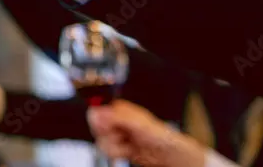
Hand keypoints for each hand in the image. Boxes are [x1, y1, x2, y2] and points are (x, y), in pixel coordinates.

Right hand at [87, 100, 207, 166]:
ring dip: (115, 147)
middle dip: (110, 136)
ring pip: (102, 141)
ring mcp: (117, 134)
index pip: (96, 112)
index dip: (100, 123)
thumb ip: (114, 117)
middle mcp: (115, 120)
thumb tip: (93, 112)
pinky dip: (118, 153)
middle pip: (97, 129)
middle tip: (124, 136)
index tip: (110, 128)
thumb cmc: (159, 134)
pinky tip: (128, 150)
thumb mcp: (136, 123)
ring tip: (129, 144)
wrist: (168, 154)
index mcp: (118, 108)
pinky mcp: (118, 147)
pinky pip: (108, 151)